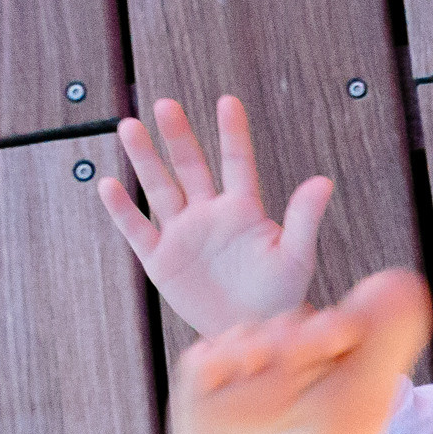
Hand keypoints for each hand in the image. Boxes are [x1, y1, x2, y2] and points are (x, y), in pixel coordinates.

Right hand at [97, 95, 332, 334]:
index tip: (228, 102)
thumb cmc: (280, 295)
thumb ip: (304, 219)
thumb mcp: (295, 258)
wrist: (252, 332)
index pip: (236, 163)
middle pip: (190, 167)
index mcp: (243, 209)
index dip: (232, 134)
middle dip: (178, 137)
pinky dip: (122, 209)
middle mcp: (209, 214)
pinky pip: (138, 229)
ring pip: (159, 188)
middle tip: (165, 105)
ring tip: (129, 126)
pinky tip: (108, 184)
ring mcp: (183, 234)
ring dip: (144, 159)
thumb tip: (324, 181)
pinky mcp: (161, 259)